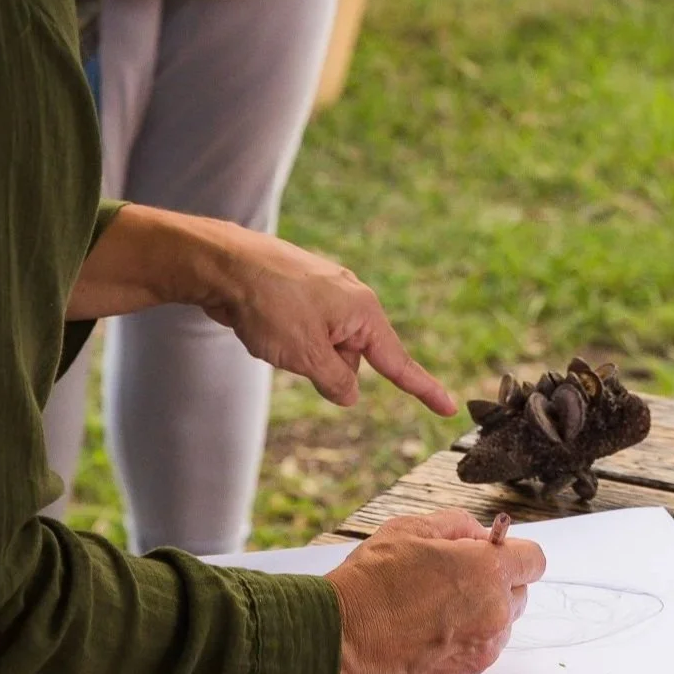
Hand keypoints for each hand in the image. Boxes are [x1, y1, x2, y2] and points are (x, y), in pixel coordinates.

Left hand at [202, 224, 454, 416]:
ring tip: (271, 332)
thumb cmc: (270, 305)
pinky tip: (265, 324)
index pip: (398, 361)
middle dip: (328, 367)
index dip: (423, 389)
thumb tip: (349, 394)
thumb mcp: (307, 356)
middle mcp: (352, 298)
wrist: (226, 265)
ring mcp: (327, 293)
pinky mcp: (303, 292)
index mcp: (363, 312)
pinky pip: (307, 330)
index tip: (448, 408)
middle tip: (292, 352)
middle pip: (354, 356)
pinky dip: (291, 337)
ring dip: (304, 353)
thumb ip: (336, 382)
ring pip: (327, 345)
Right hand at [326, 510, 546, 673]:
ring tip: (433, 605)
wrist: (338, 643)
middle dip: (495, 582)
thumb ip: (457, 525)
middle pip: (518, 594)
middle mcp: (493, 615)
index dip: (513, 553)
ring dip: (480, 613)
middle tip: (454, 576)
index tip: (491, 552)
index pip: (534, 560)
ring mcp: (479, 651)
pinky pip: (476, 651)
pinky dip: (462, 640)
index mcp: (488, 573)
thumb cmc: (371, 582)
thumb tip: (477, 535)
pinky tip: (426, 630)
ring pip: (498, 626)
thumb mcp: (411, 529)